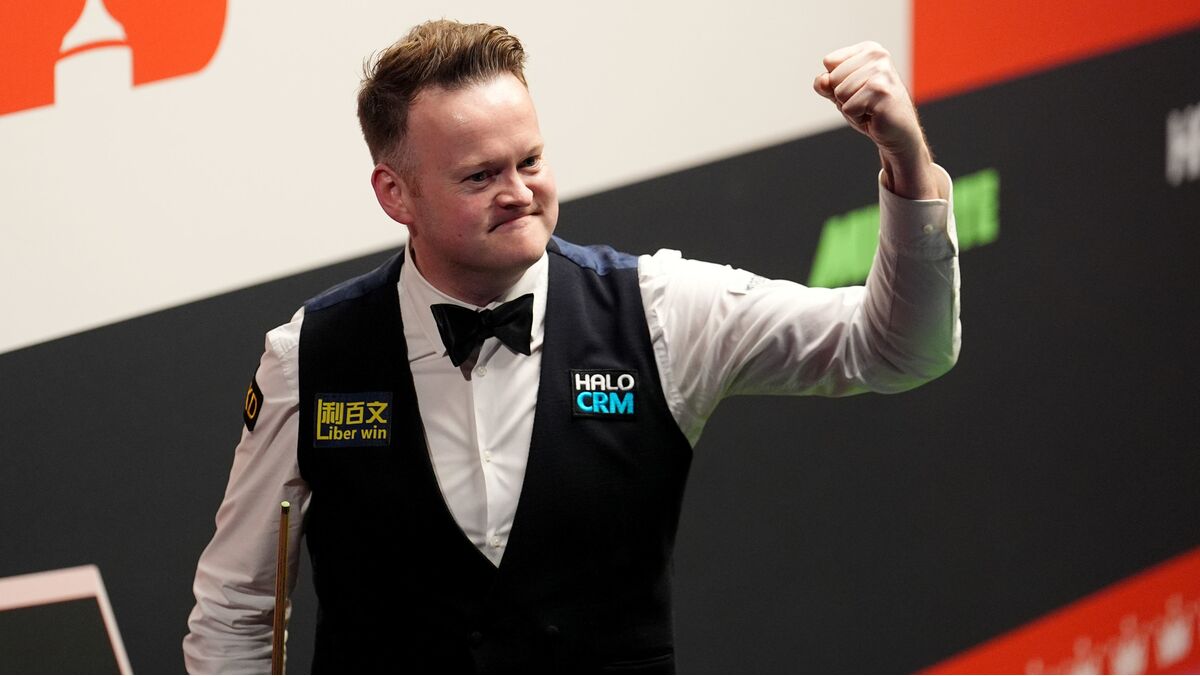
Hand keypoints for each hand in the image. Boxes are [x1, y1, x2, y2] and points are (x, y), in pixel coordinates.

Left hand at [813, 42, 937, 198]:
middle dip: (843, 97)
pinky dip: (857, 118)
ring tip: (870, 108)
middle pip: (833, 78)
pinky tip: (874, 116)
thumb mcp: (842, 94)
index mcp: (870, 49)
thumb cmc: (870, 110)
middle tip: (865, 102)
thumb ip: (826, 84)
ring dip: (851, 108)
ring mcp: (881, 72)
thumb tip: (821, 81)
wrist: (897, 132)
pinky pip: (848, 108)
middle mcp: (878, 56)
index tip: (858, 90)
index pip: (829, 62)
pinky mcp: (882, 91)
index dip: (837, 82)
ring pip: (840, 93)